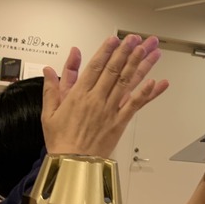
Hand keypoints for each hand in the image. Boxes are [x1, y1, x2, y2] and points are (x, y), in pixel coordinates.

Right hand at [41, 34, 168, 156]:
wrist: (73, 164)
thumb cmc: (61, 141)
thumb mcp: (49, 113)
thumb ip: (52, 88)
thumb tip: (49, 70)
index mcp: (78, 95)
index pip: (95, 67)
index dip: (106, 51)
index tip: (114, 39)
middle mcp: (96, 100)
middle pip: (113, 71)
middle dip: (125, 52)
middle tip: (135, 39)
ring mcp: (110, 110)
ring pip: (126, 83)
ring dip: (138, 65)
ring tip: (148, 51)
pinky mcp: (119, 122)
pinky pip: (134, 105)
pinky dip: (145, 93)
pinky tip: (155, 82)